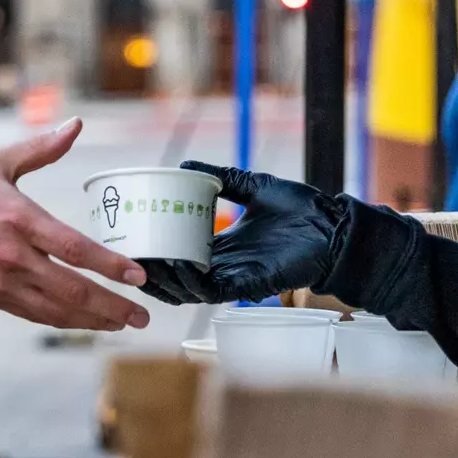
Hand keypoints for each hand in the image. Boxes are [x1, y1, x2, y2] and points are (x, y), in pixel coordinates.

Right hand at [0, 118, 150, 330]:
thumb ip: (40, 148)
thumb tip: (75, 125)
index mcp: (17, 218)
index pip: (74, 248)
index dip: (110, 266)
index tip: (139, 277)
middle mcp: (12, 255)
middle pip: (72, 289)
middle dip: (113, 306)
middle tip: (143, 317)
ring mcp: (2, 281)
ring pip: (57, 310)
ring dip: (94, 320)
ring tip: (122, 324)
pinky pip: (36, 314)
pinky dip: (65, 320)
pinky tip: (85, 322)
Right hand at [138, 161, 347, 304]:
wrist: (333, 226)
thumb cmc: (301, 209)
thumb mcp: (253, 186)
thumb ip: (224, 177)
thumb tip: (187, 165)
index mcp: (221, 245)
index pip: (178, 254)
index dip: (152, 252)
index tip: (128, 238)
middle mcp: (223, 265)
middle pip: (175, 277)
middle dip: (147, 271)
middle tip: (123, 254)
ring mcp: (233, 278)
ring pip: (185, 290)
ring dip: (162, 278)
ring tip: (141, 261)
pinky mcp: (246, 286)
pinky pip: (210, 291)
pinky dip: (189, 280)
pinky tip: (174, 264)